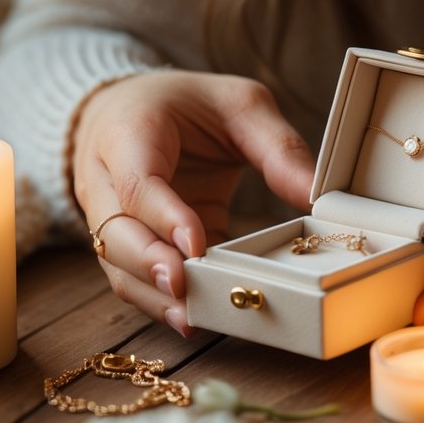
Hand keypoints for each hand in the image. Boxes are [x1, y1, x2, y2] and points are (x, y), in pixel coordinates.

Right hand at [73, 71, 313, 334]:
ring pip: (117, 265)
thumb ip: (276, 146)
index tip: (195, 244)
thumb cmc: (188, 106)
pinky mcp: (130, 247)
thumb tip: (318, 198)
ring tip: (193, 318)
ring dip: (153, 295)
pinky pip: (133, 279)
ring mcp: (109, 217)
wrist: (133, 110)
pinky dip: (158, 301)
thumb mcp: (240, 105)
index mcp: (128, 131)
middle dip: (148, 264)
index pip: (137, 181)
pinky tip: (191, 318)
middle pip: (115, 231)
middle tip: (186, 288)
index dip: (163, 216)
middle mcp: (105, 179)